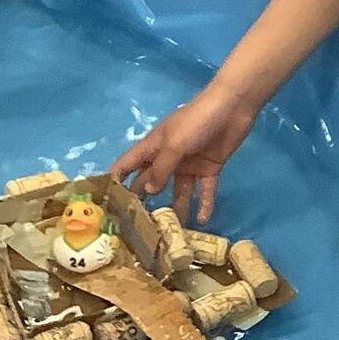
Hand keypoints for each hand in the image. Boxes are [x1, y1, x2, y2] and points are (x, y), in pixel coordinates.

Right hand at [112, 79, 257, 222]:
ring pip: (178, 190)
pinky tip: (202, 221)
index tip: (106, 202)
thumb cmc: (196, 121)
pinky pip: (204, 190)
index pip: (128, 164)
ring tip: (170, 231)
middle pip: (151, 181)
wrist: (232, 108)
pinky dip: (204, 204)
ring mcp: (189, 164)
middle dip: (144, 200)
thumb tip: (149, 192)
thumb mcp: (173, 144)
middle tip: (137, 226)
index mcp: (153, 146)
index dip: (116, 180)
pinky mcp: (209, 168)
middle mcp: (168, 157)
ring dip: (175, 208)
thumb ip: (160, 169)